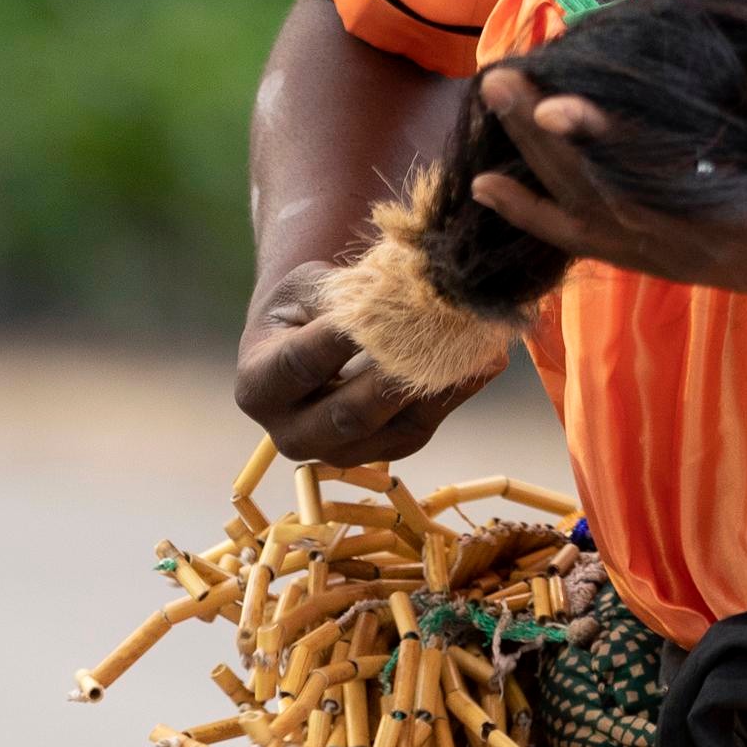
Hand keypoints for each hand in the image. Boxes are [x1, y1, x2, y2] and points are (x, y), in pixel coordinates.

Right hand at [234, 262, 490, 463]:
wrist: (307, 344)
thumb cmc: (304, 307)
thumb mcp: (307, 290)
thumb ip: (343, 296)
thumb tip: (402, 291)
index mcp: (259, 387)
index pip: (303, 364)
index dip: (341, 338)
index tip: (377, 307)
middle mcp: (291, 433)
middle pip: (351, 414)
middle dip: (399, 375)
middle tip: (439, 336)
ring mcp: (337, 453)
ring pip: (395, 431)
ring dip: (441, 387)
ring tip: (479, 346)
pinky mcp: (379, 456)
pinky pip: (420, 430)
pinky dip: (455, 395)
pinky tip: (486, 362)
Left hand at [469, 63, 746, 343]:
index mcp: (742, 215)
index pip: (653, 175)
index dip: (599, 138)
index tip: (554, 98)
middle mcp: (702, 246)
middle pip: (603, 198)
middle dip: (543, 143)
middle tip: (499, 82)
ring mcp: (692, 261)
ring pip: (595, 233)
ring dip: (536, 197)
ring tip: (478, 170)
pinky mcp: (691, 265)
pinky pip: (611, 252)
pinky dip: (560, 231)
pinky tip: (525, 209)